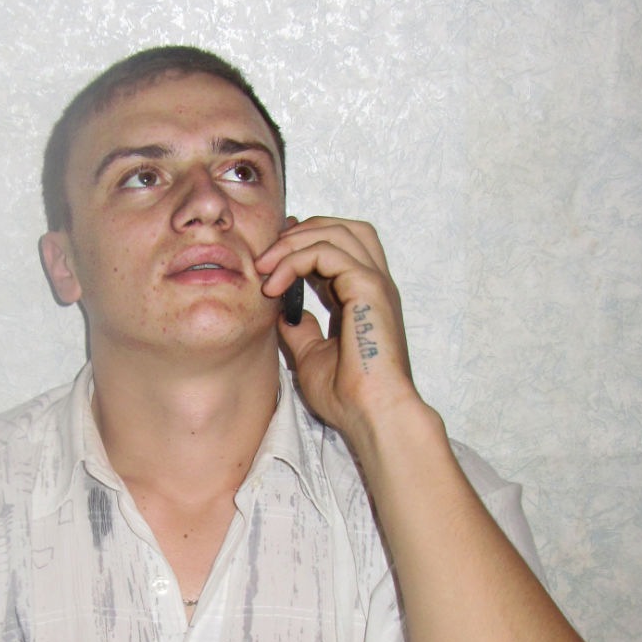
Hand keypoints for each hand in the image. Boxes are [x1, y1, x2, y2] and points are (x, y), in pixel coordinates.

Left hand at [257, 217, 418, 438]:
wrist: (372, 413)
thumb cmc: (350, 396)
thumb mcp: (313, 356)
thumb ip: (301, 330)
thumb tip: (284, 315)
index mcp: (365, 299)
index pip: (340, 248)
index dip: (305, 243)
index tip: (272, 256)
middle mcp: (375, 285)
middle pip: (345, 228)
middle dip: (303, 231)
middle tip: (267, 255)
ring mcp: (375, 284)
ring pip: (337, 231)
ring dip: (295, 242)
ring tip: (266, 266)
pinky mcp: (369, 288)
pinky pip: (328, 253)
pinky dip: (297, 260)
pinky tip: (276, 285)